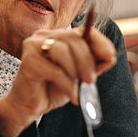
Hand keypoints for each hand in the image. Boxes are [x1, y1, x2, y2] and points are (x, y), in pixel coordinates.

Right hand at [0, 27, 115, 136]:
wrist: (28, 105)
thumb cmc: (52, 88)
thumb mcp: (78, 74)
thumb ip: (92, 64)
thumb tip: (109, 56)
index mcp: (57, 35)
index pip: (82, 30)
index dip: (99, 41)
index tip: (110, 56)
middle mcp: (43, 36)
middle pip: (72, 39)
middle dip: (86, 60)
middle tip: (91, 80)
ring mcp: (32, 46)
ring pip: (62, 51)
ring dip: (75, 72)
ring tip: (79, 88)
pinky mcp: (28, 61)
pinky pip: (54, 70)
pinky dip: (67, 85)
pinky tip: (72, 95)